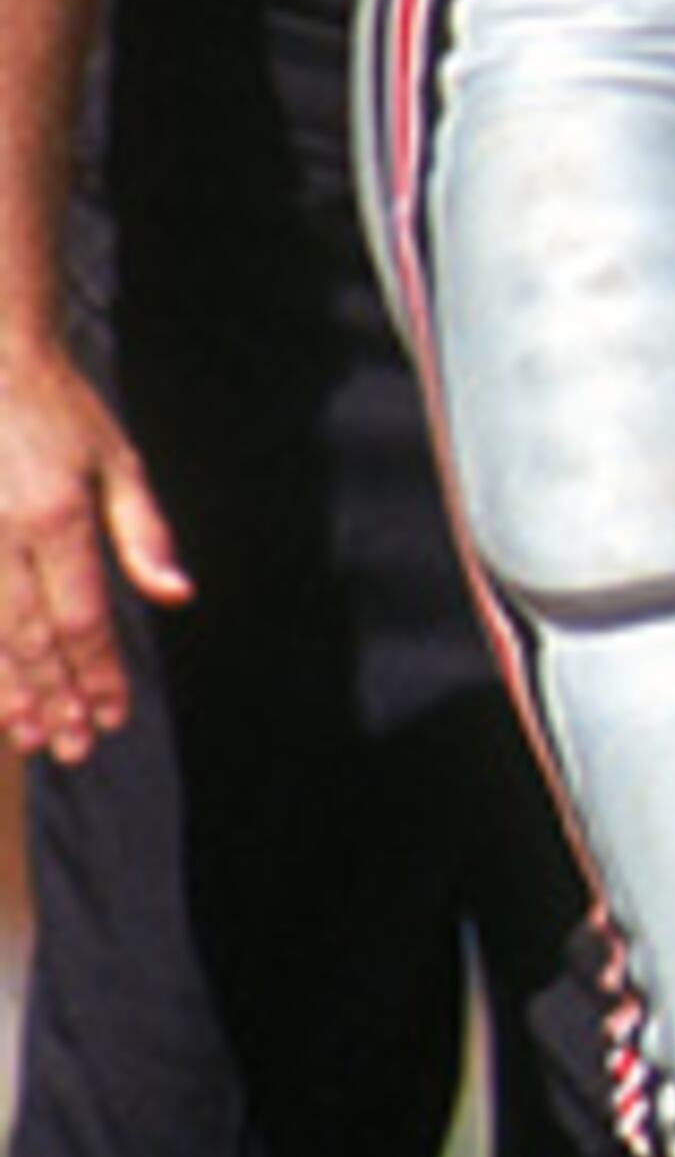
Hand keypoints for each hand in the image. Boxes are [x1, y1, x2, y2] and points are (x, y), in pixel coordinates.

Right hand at [0, 336, 185, 762]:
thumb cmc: (57, 408)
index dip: (98, 672)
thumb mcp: (116, 459)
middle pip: (29, 636)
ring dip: (7, 688)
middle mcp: (1, 531)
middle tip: (76, 748)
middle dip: (56, 696)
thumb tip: (176, 595)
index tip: (113, 714)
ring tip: (30, 737)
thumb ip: (144, 533)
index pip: (83, 616)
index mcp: (56, 515)